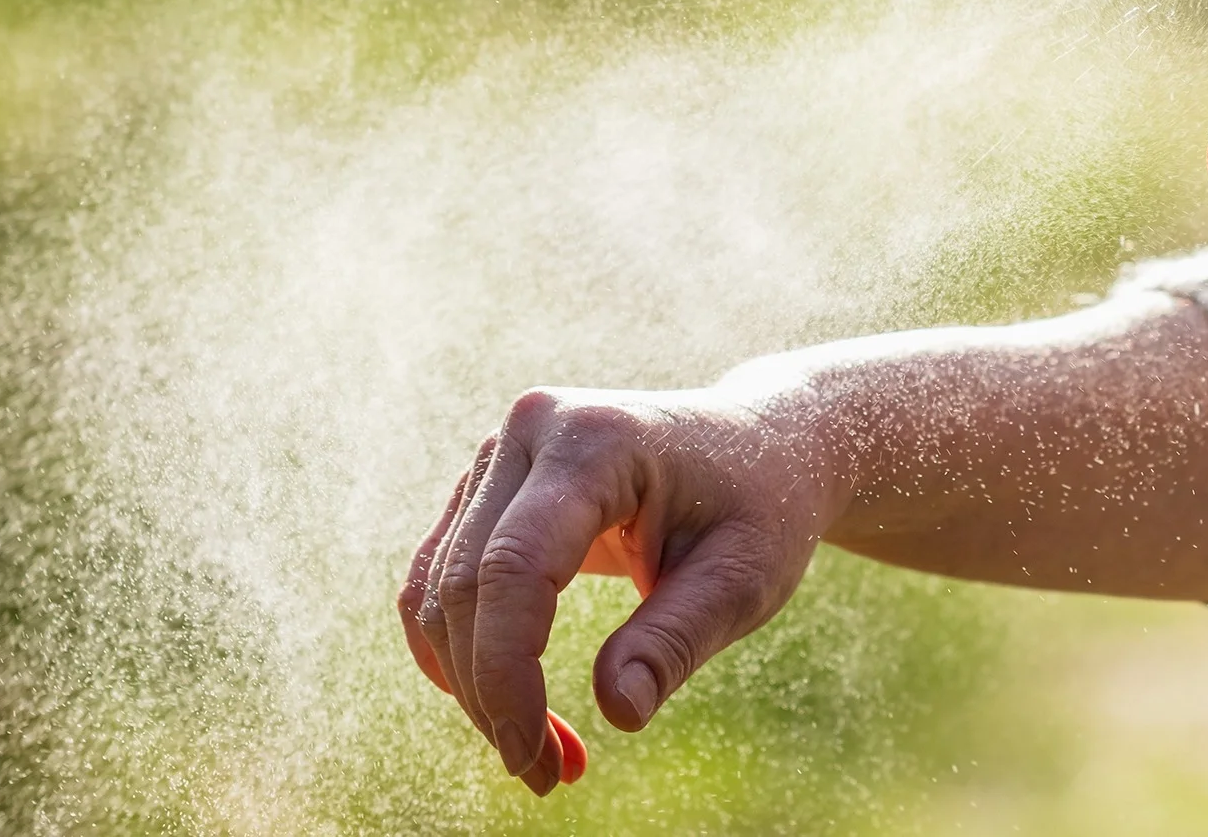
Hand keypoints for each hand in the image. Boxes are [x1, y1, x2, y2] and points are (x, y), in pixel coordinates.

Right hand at [397, 376, 847, 794]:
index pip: (514, 568)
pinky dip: (465, 653)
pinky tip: (509, 710)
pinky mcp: (491, 486)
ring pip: (440, 589)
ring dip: (473, 686)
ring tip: (544, 755)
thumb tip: (617, 712)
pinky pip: (443, 579)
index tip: (536, 759)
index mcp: (596, 440)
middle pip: (465, 585)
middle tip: (547, 776)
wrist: (767, 446)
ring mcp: (503, 453)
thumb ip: (675, 640)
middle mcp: (533, 430)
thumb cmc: (762, 507)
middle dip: (491, 696)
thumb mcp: (743, 578)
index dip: (507, 672)